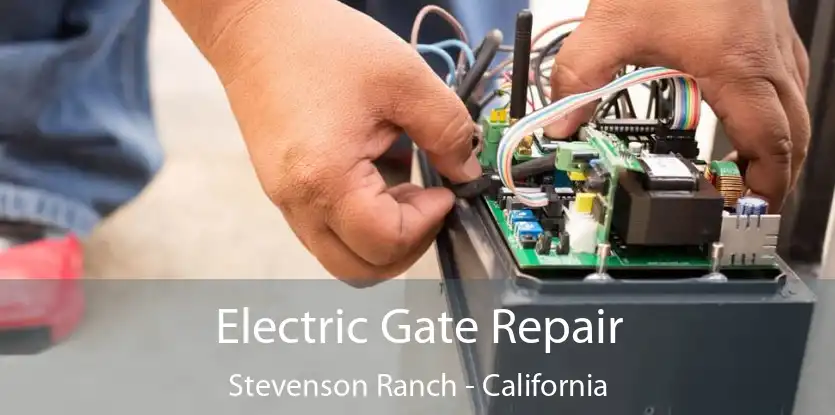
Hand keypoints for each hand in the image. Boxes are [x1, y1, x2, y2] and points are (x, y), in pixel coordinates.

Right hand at [174, 0, 480, 284]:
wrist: (255, 24)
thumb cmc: (318, 43)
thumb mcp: (404, 78)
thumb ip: (447, 129)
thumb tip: (467, 169)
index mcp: (325, 179)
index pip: (385, 242)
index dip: (427, 223)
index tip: (443, 190)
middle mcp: (297, 202)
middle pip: (359, 270)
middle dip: (405, 246)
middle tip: (427, 203)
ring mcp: (285, 201)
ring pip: (341, 256)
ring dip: (382, 236)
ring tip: (401, 186)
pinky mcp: (283, 191)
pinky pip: (326, 229)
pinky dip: (360, 219)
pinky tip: (376, 174)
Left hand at [546, 0, 808, 211]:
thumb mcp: (609, 24)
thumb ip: (578, 78)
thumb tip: (560, 124)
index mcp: (736, 64)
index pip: (770, 142)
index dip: (766, 184)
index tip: (750, 209)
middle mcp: (767, 56)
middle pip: (795, 132)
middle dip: (778, 173)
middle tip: (747, 199)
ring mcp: (775, 40)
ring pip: (797, 106)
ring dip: (779, 143)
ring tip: (745, 169)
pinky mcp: (767, 28)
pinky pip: (787, 81)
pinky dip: (775, 111)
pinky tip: (746, 115)